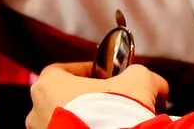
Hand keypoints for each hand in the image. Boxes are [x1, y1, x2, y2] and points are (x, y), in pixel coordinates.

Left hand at [26, 62, 168, 128]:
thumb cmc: (116, 115)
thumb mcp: (138, 81)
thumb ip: (141, 75)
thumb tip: (157, 85)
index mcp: (47, 84)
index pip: (63, 70)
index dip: (85, 71)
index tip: (103, 76)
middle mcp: (36, 110)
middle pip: (61, 97)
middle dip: (85, 99)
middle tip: (109, 102)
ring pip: (62, 121)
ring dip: (83, 120)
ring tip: (109, 123)